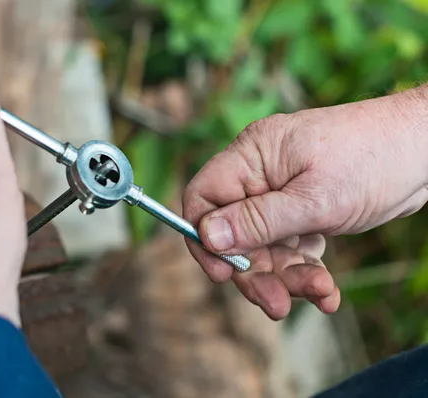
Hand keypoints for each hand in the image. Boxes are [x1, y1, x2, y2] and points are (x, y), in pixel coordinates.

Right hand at [183, 85, 427, 319]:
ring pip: (264, 247)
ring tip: (320, 294)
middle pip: (233, 232)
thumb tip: (206, 235)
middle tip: (276, 303)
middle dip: (255, 271)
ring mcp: (282, 194)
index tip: (224, 272)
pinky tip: (328, 291)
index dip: (203, 237)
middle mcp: (260, 175)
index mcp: (251, 157)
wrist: (427, 150)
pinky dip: (307, 272)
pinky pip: (291, 249)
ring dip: (287, 278)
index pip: (203, 197)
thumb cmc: (375, 159)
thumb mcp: (314, 199)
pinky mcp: (304, 211)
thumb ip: (258, 220)